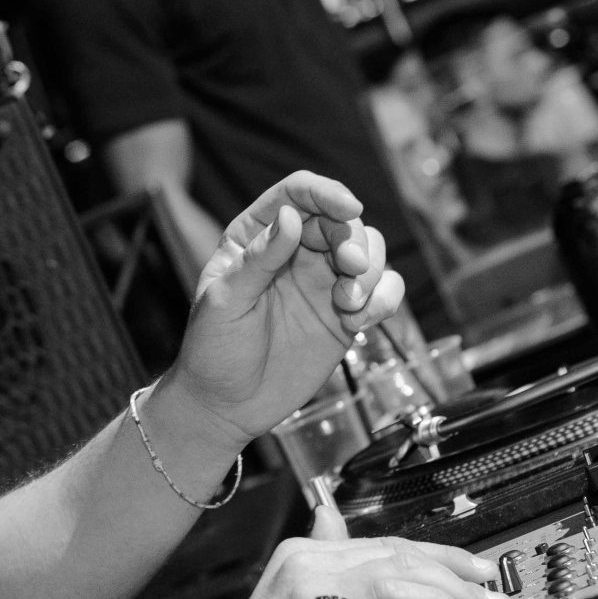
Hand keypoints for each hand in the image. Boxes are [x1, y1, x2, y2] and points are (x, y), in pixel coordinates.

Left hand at [168, 171, 404, 445]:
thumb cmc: (213, 350)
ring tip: (350, 306)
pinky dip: (384, 299)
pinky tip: (359, 322)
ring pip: (369, 251)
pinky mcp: (346, 313)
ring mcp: (322, 281)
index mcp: (256, 236)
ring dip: (371, 272)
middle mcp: (294, 251)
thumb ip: (258, 260)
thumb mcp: (225, 302)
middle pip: (341, 221)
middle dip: (355, 241)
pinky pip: (383, 290)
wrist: (226, 405)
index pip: (296, 195)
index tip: (349, 208)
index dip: (326, 193)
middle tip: (351, 270)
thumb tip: (290, 218)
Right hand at [195, 534, 510, 598]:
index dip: (431, 557)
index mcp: (300, 554)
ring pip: (402, 564)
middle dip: (452, 568)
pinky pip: (396, 591)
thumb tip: (340, 544)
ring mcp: (314, 573)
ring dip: (451, 587)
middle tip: (490, 588)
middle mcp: (307, 555)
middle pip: (396, 549)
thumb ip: (327, 581)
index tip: (467, 573)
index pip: (380, 544)